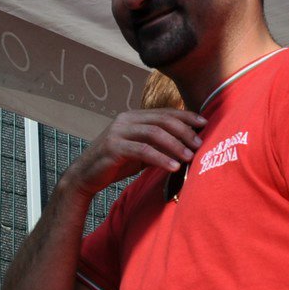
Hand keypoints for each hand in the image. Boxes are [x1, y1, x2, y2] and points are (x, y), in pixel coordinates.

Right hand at [65, 108, 204, 197]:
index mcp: (133, 116)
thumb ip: (157, 146)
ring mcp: (118, 132)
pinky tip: (173, 167)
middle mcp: (125, 119)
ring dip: (175, 145)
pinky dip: (160, 158)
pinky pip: (143, 150)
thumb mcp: (139, 152)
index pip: (164, 113)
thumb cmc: (114, 165)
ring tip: (189, 157)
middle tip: (199, 144)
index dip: (186, 116)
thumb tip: (186, 147)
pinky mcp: (114, 147)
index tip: (204, 123)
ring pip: (154, 133)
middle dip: (184, 131)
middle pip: (162, 120)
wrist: (84, 177)